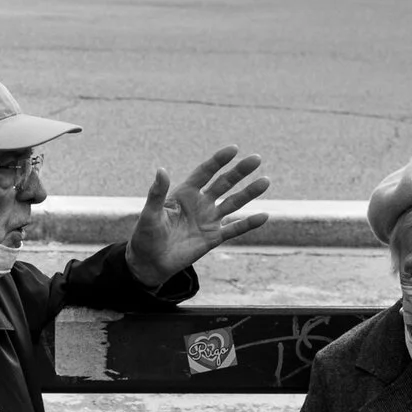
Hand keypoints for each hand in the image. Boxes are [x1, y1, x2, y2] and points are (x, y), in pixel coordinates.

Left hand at [124, 145, 271, 285]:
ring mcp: (208, 220)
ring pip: (233, 203)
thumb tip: (161, 170)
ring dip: (249, 193)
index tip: (233, 149)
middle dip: (239, 172)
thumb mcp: (150, 214)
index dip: (218, 161)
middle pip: (224, 183)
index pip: (205, 173)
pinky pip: (234, 229)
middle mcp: (200, 204)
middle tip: (256, 159)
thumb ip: (157, 193)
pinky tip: (264, 216)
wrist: (150, 262)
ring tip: (265, 181)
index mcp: (184, 193)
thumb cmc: (146, 236)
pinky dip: (248, 224)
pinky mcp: (213, 238)